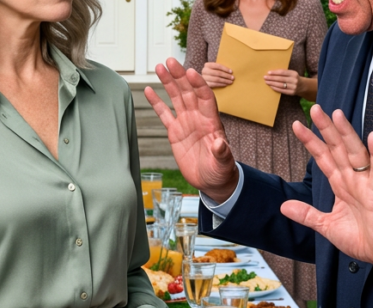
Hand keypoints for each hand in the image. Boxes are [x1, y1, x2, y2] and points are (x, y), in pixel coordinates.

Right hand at [145, 58, 238, 202]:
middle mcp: (198, 118)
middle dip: (180, 76)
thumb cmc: (221, 172)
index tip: (190, 72)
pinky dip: (156, 102)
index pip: (205, 97)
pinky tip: (149, 90)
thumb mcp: (223, 164)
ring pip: (176, 98)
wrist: (211, 181)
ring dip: (169, 82)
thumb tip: (220, 143)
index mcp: (212, 122)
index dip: (198, 84)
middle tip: (170, 61)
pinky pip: (164, 114)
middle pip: (188, 91)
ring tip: (160, 67)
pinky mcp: (175, 132)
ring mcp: (186, 123)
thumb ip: (222, 153)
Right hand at [201, 62, 233, 87]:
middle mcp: (204, 71)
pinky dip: (221, 84)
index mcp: (207, 65)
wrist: (203, 81)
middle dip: (226, 76)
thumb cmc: (212, 73)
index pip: (217, 66)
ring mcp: (204, 78)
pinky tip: (226, 84)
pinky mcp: (205, 84)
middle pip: (218, 73)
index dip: (225, 69)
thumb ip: (220, 68)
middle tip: (232, 78)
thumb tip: (230, 71)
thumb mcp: (214, 68)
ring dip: (225, 81)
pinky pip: (215, 84)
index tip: (231, 72)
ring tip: (230, 82)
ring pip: (217, 79)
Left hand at [264, 69, 300, 95]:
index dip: (275, 72)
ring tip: (266, 82)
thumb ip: (284, 73)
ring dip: (272, 83)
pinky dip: (275, 88)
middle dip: (272, 78)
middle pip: (280, 79)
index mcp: (294, 73)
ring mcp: (293, 87)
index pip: (282, 72)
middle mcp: (294, 80)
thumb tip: (272, 73)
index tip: (268, 72)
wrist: (303, 86)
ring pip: (280, 85)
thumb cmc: (294, 78)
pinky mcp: (291, 92)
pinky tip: (271, 86)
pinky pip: (282, 90)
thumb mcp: (292, 74)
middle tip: (265, 77)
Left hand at [281, 105, 372, 276]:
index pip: (323, 157)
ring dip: (346, 134)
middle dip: (326, 129)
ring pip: (355, 153)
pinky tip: (372, 138)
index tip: (297, 125)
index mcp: (340, 185)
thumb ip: (306, 214)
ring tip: (337, 115)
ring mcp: (366, 184)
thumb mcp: (326, 226)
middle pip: (337, 148)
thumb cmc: (361, 238)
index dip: (311, 141)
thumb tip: (283, 206)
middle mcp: (353, 179)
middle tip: (315, 109)